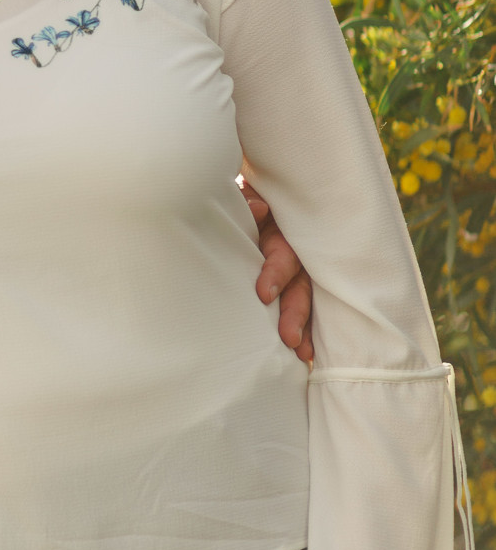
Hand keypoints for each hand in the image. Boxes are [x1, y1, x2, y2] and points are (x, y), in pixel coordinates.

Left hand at [244, 178, 313, 362]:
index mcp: (280, 231)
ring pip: (303, 296)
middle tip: (289, 338)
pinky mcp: (288, 280)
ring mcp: (293, 267)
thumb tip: (258, 209)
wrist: (252, 195)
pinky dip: (305, 328)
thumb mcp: (246, 194)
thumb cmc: (244, 198)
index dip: (275, 274)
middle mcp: (293, 252)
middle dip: (294, 311)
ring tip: (301, 353)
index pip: (282, 255)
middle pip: (299, 283)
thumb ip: (248, 201)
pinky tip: (305, 354)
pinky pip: (299, 303)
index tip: (264, 295)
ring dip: (303, 324)